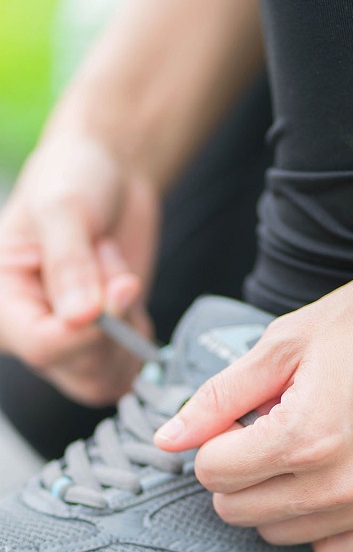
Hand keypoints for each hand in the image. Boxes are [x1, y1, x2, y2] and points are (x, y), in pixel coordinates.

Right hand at [0, 134, 159, 404]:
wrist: (109, 175)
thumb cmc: (73, 181)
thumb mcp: (64, 209)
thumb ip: (70, 263)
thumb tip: (80, 318)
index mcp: (3, 300)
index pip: (42, 346)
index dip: (88, 333)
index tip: (121, 289)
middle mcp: (31, 329)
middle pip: (81, 370)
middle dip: (115, 325)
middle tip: (118, 272)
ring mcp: (69, 340)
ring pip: (107, 376)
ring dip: (128, 328)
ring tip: (115, 275)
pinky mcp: (104, 341)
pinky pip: (131, 364)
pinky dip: (140, 332)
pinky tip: (125, 291)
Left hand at [155, 258, 352, 551]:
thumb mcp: (289, 340)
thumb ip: (222, 394)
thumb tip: (167, 439)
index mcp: (306, 435)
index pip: (214, 473)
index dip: (218, 441)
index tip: (242, 419)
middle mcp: (345, 482)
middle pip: (241, 512)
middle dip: (240, 472)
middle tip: (271, 431)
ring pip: (285, 535)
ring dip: (278, 498)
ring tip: (309, 449)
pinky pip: (340, 550)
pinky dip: (324, 523)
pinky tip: (337, 479)